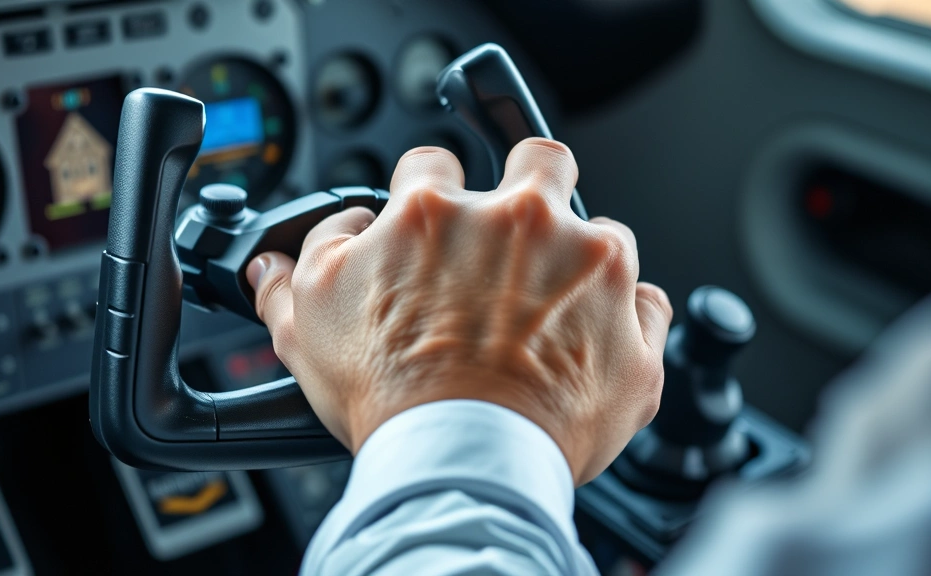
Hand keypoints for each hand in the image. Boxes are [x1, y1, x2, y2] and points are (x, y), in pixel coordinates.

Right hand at [247, 138, 672, 484]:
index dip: (428, 191)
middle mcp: (520, 222)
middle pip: (539, 158)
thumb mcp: (308, 324)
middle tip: (515, 230)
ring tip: (551, 314)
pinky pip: (648, 302)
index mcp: (437, 214)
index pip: (431, 162)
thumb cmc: (389, 396)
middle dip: (528, 183)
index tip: (433, 221)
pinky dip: (627, 318)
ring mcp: (589, 269)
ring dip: (581, 261)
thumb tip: (283, 250)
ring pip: (602, 231)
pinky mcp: (634, 326)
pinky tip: (590, 347)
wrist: (461, 462)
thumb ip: (295, 269)